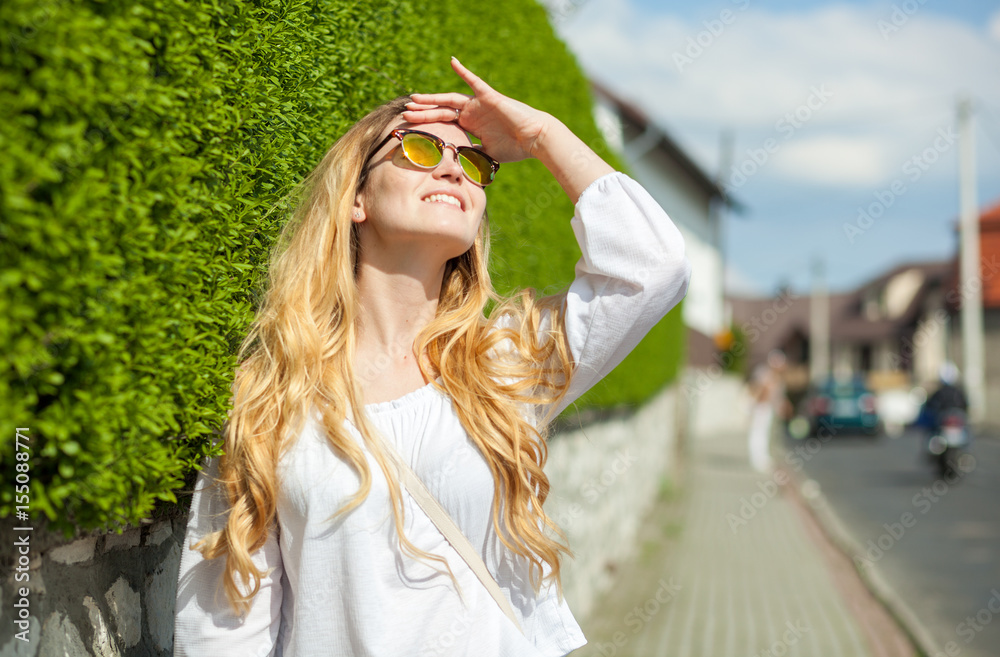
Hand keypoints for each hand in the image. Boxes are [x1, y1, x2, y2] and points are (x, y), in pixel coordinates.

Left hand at [402, 58, 552, 162]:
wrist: (535, 139)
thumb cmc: (515, 148)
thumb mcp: (486, 154)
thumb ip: (471, 155)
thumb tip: (456, 163)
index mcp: (471, 125)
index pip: (444, 123)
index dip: (427, 124)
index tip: (410, 127)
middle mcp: (472, 113)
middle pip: (442, 111)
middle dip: (423, 112)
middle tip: (404, 113)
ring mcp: (479, 104)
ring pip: (450, 99)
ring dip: (432, 99)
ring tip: (414, 99)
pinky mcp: (489, 97)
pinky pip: (475, 82)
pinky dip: (463, 71)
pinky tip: (452, 61)